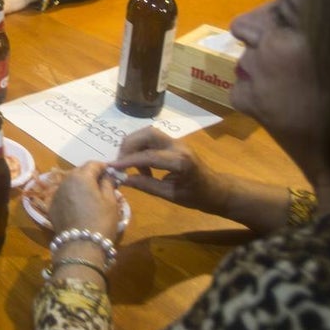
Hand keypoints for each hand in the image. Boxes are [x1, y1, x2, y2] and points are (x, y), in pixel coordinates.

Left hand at [49, 162, 120, 240]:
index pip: (93, 164)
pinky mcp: (52, 206)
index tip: (111, 173)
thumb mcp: (111, 201)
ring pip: (70, 183)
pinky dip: (72, 196)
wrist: (81, 245)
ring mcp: (56, 194)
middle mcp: (65, 181)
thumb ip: (108, 183)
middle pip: (80, 172)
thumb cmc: (101, 221)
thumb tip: (107, 175)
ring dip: (80, 185)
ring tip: (92, 195)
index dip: (103, 167)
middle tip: (103, 184)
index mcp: (81, 177)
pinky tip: (80, 206)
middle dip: (91, 175)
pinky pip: (64, 195)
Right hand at [110, 128, 226, 213]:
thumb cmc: (197, 196)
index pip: (148, 156)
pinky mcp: (173, 142)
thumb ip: (147, 185)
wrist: (217, 189)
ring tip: (130, 164)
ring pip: (148, 133)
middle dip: (128, 146)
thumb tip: (124, 179)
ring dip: (134, 145)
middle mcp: (178, 146)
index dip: (128, 161)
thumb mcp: (171, 196)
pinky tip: (141, 164)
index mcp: (180, 161)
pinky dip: (141, 147)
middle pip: (147, 134)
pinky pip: (152, 138)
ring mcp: (176, 141)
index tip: (112, 167)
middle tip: (120, 163)